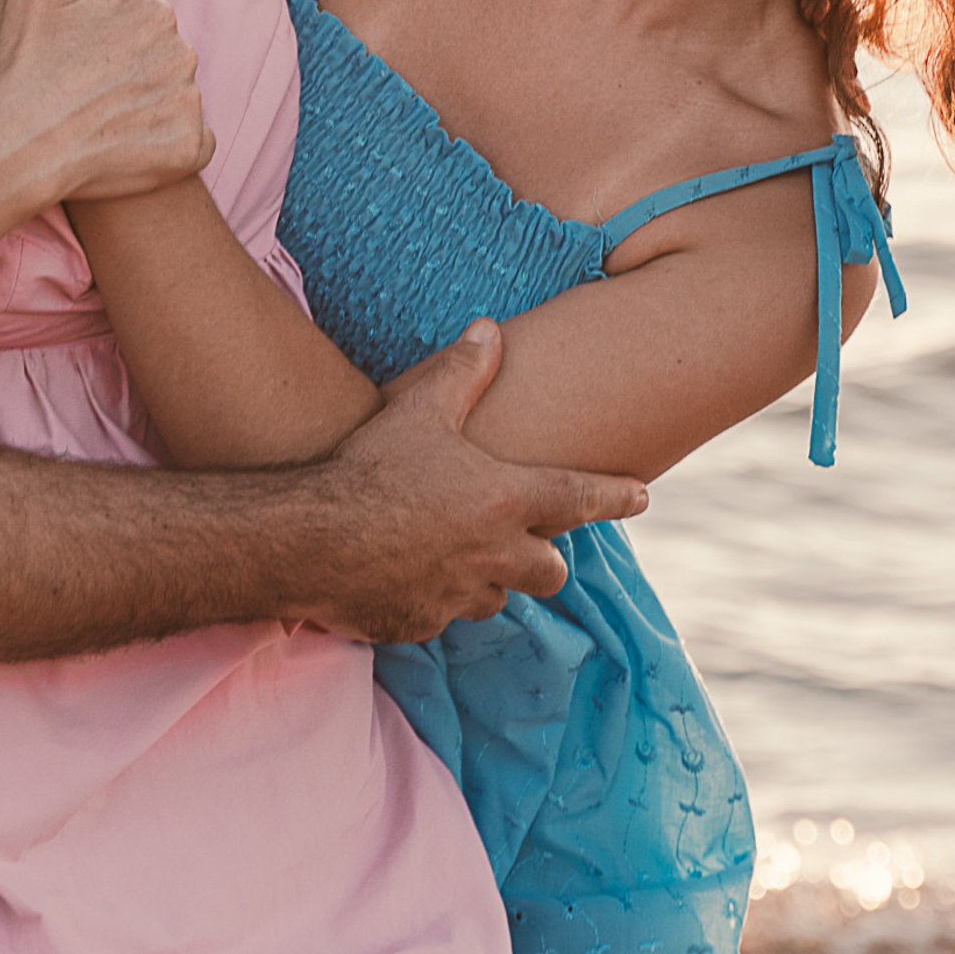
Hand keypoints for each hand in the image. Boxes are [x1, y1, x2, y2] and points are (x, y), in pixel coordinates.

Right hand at [0, 0, 215, 204]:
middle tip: (86, 94)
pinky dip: (168, 148)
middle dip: (132, 76)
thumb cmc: (25, 65)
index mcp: (152, 9)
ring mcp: (187, 101)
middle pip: (162, 62)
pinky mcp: (189, 148)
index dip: (108, 46)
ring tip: (101, 123)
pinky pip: (191, 144)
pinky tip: (128, 148)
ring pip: (174, 100)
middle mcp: (181, 50)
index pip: (142, 27)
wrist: (20, 143)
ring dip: (148, 110)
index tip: (77, 62)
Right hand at [296, 323, 648, 639]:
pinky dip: (432, 598)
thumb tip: (490, 329)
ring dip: (485, 579)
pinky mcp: (423, 624)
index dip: (617, 496)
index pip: (582, 499)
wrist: (312, 537)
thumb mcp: (420, 410)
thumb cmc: (371, 468)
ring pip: (495, 597)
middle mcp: (497, 555)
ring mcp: (461, 596)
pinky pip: (441, 615)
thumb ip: (464, 374)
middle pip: (550, 571)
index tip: (643, 496)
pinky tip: (400, 572)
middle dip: (544, 559)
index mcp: (507, 500)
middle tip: (524, 543)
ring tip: (448, 552)